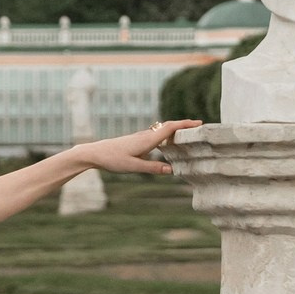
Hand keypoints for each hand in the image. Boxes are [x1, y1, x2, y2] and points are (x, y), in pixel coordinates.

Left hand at [76, 119, 197, 179]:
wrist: (95, 153)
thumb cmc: (113, 159)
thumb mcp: (133, 167)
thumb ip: (152, 168)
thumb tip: (171, 171)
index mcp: (147, 140)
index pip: (170, 128)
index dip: (185, 124)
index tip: (199, 122)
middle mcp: (146, 135)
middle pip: (168, 126)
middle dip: (184, 125)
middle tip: (199, 126)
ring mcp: (141, 137)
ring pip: (162, 130)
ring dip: (175, 130)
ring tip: (188, 134)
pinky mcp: (137, 141)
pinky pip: (156, 135)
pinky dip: (166, 135)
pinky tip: (167, 142)